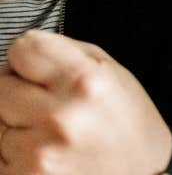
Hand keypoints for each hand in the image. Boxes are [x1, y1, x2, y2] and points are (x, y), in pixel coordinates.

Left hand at [0, 31, 171, 174]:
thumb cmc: (129, 129)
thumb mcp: (115, 75)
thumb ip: (66, 53)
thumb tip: (19, 53)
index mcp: (86, 81)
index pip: (23, 48)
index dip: (27, 57)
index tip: (34, 67)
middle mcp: (60, 115)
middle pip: (1, 85)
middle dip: (19, 92)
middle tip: (47, 106)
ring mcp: (38, 151)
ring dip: (17, 125)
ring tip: (52, 134)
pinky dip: (15, 152)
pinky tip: (46, 153)